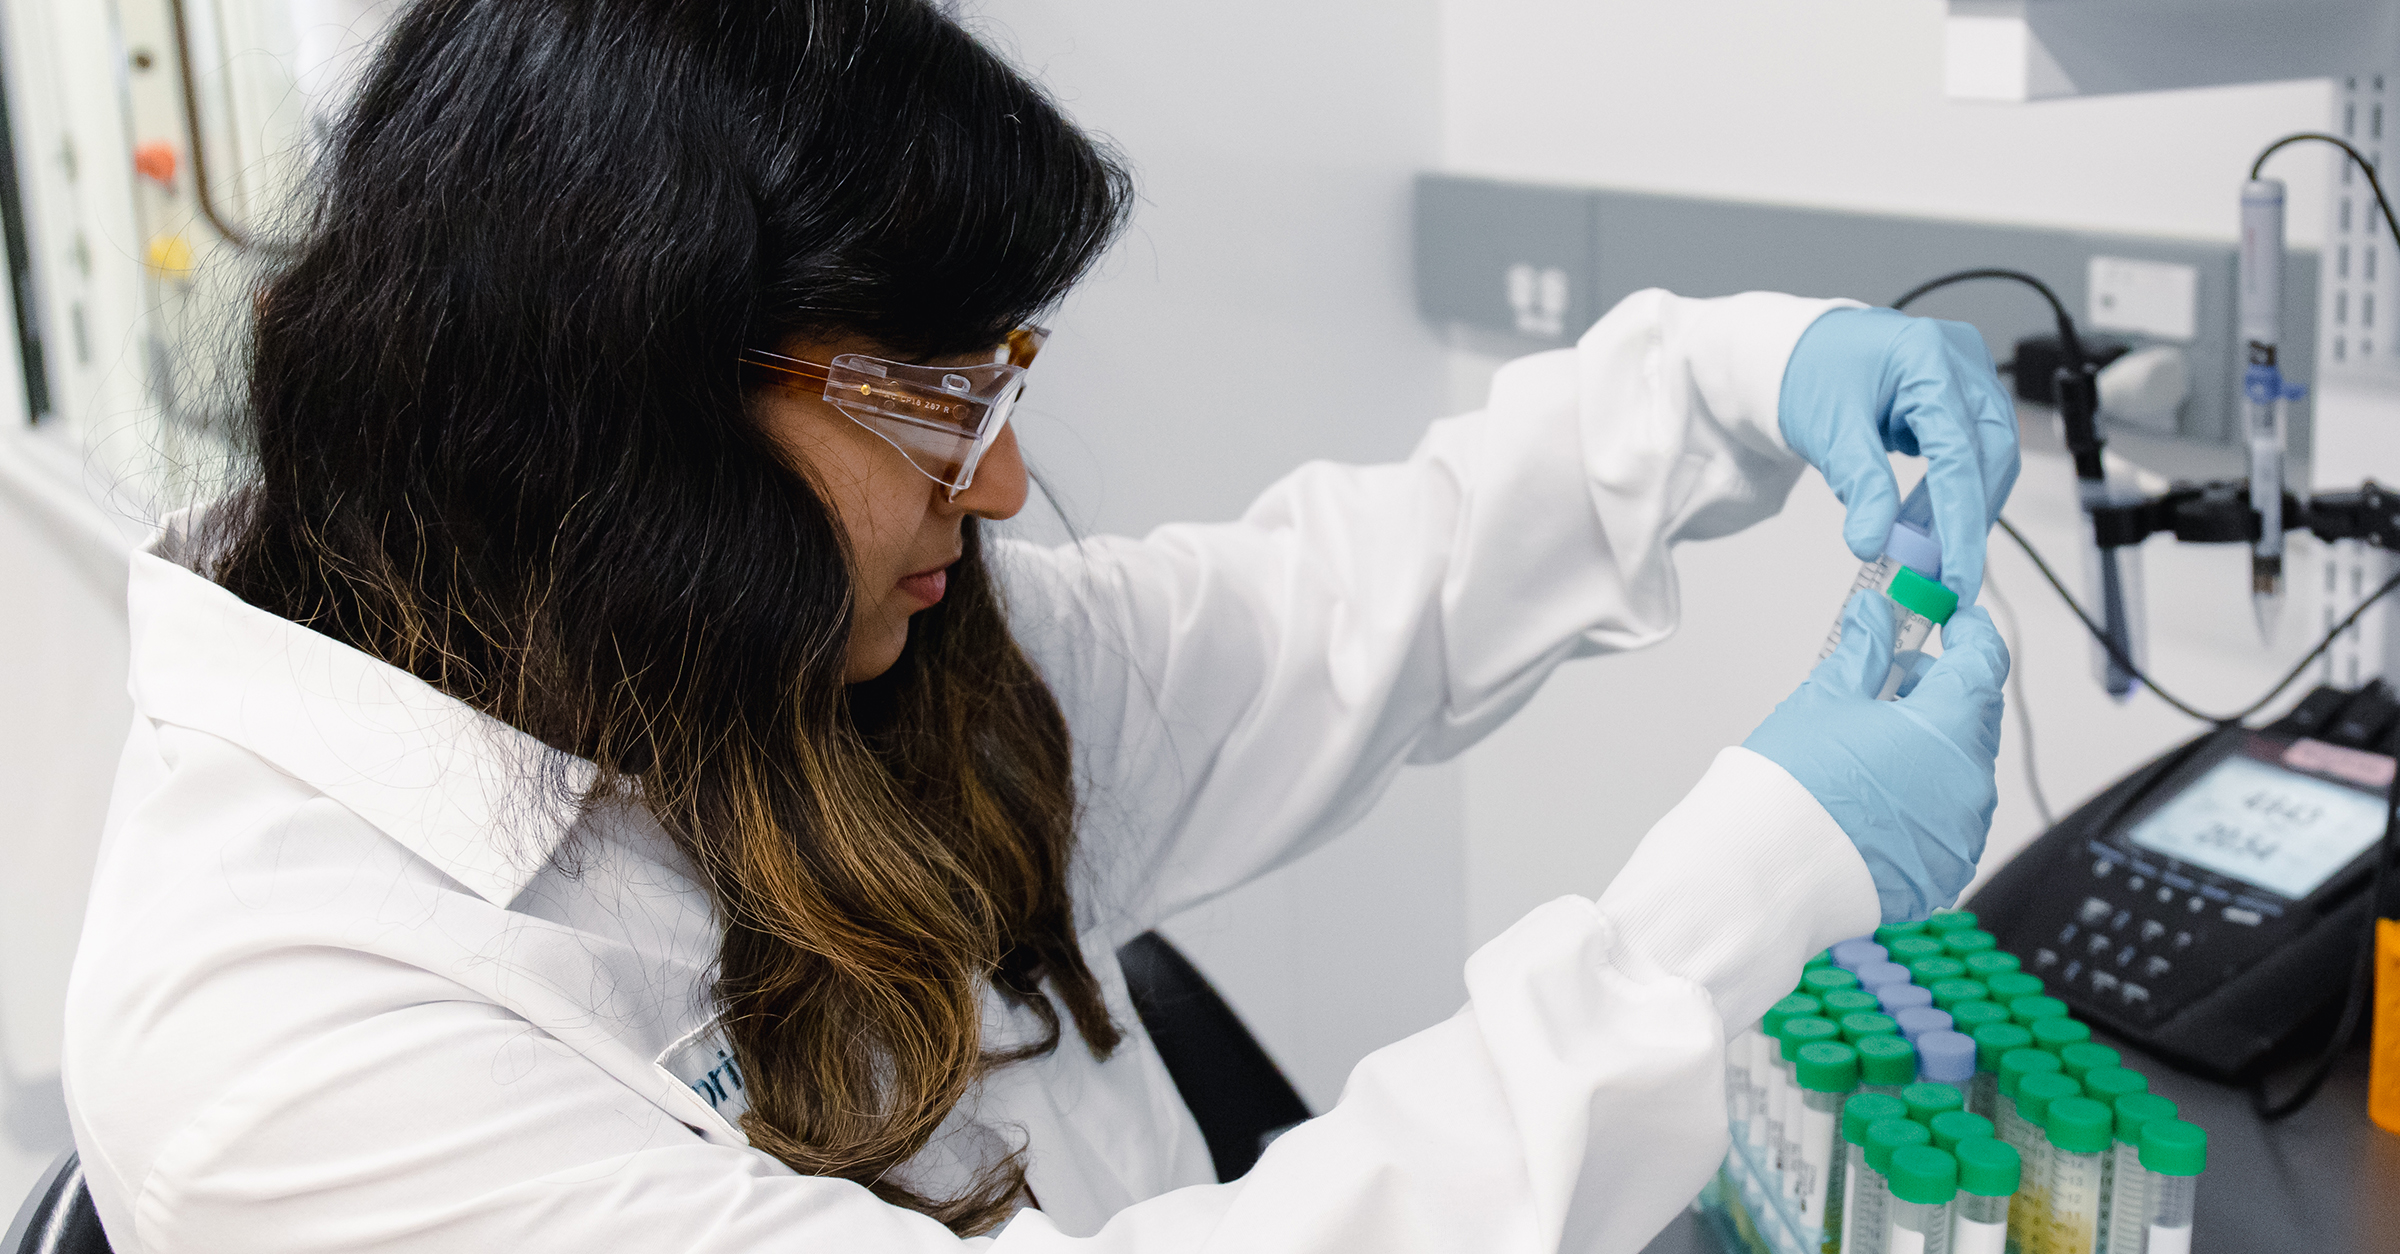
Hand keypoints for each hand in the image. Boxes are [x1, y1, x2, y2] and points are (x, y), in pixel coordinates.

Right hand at [1743, 592, 2007, 922]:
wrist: (1765, 872)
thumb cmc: (1791, 786)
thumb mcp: (1826, 698)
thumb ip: (1865, 650)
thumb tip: (1876, 615)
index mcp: (1950, 730)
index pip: (1983, 663)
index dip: (1970, 634)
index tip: (1956, 621)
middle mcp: (1971, 786)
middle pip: (1973, 719)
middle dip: (1938, 693)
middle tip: (1892, 680)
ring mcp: (1961, 835)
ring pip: (1960, 774)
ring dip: (1931, 750)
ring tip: (1872, 745)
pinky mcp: (1942, 873)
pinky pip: (1945, 822)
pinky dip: (1922, 801)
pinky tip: (1875, 797)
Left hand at [1779, 307, 2020, 603]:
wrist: (1797, 352)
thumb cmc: (1810, 374)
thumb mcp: (1831, 431)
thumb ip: (1860, 486)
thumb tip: (1872, 544)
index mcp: (1927, 357)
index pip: (1958, 451)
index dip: (1960, 520)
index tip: (1956, 574)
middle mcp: (1959, 359)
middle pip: (1991, 452)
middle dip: (1970, 517)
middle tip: (1947, 573)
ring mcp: (1966, 374)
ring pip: (1989, 454)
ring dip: (1963, 505)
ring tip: (1927, 550)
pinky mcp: (1960, 394)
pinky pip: (1973, 449)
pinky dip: (1953, 488)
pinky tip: (1927, 520)